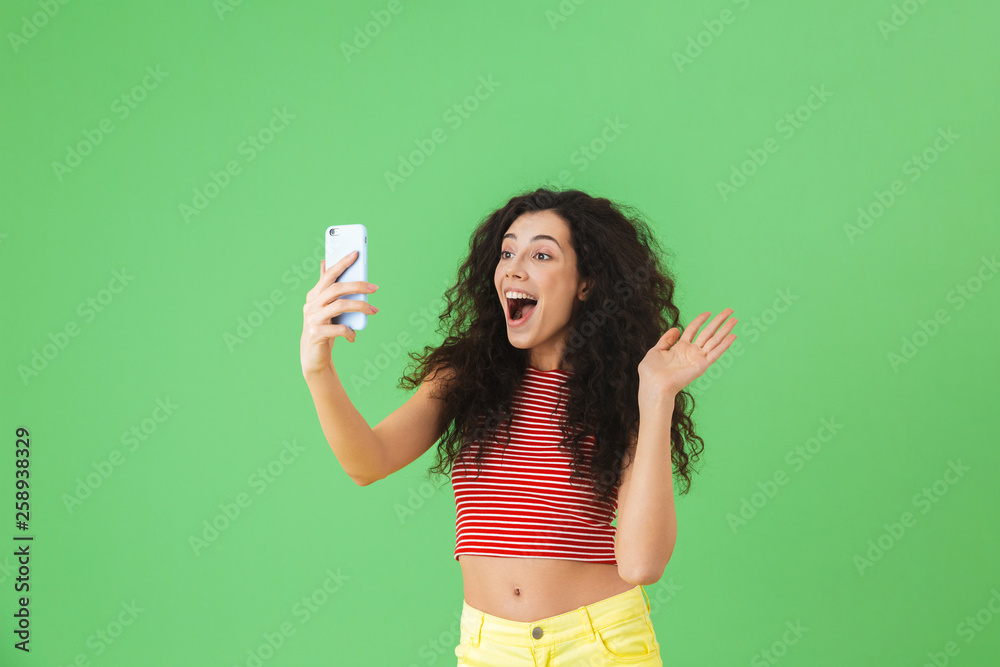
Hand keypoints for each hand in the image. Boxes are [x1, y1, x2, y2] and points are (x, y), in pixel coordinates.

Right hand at [300, 250, 378, 375]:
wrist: (312, 355)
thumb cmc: (323, 327)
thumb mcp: (324, 306)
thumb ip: (326, 287)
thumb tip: (324, 263)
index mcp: (314, 295)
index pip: (328, 275)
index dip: (341, 263)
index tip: (356, 253)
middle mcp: (311, 305)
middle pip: (336, 289)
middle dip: (357, 286)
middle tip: (374, 288)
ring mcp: (313, 319)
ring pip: (339, 306)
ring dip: (360, 307)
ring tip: (374, 310)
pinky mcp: (317, 334)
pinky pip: (339, 329)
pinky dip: (350, 331)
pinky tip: (354, 334)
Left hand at [637, 308, 736, 406]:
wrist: (654, 385)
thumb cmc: (651, 372)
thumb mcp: (656, 351)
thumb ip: (666, 340)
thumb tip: (676, 329)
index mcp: (680, 348)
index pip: (693, 329)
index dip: (700, 320)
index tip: (708, 312)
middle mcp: (691, 352)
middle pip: (708, 332)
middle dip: (719, 321)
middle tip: (729, 311)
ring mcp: (697, 358)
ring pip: (715, 340)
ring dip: (725, 330)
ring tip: (735, 319)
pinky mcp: (701, 365)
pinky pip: (715, 353)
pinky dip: (725, 345)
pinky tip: (733, 336)